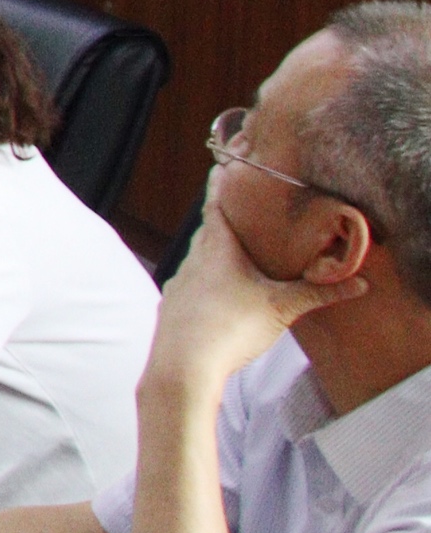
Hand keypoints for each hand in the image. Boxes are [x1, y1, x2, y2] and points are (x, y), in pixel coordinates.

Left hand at [150, 190, 360, 390]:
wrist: (182, 367)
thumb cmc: (230, 329)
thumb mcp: (281, 309)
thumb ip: (318, 293)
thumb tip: (358, 282)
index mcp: (217, 251)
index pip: (217, 208)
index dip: (221, 186)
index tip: (221, 166)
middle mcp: (193, 261)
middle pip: (208, 232)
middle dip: (222, 218)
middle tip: (238, 206)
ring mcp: (179, 284)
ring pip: (198, 258)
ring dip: (214, 250)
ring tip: (233, 249)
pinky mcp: (173, 307)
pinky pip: (191, 283)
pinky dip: (205, 279)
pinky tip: (217, 291)